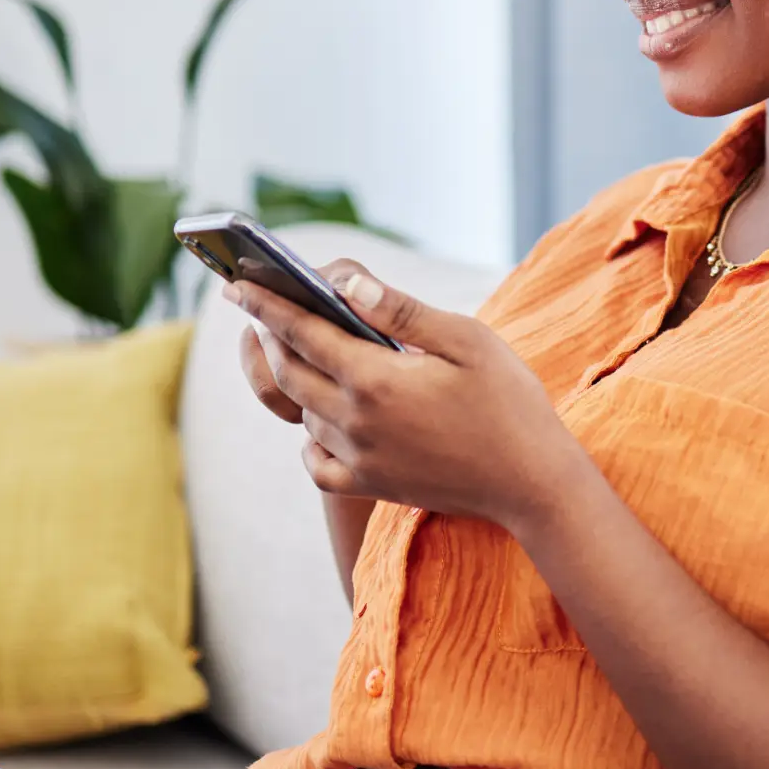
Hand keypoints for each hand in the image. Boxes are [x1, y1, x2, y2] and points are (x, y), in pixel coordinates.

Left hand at [223, 265, 589, 531]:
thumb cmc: (508, 401)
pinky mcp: (372, 486)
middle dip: (267, 335)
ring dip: (293, 378)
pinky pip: (317, 464)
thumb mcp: (466, 340)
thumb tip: (346, 283)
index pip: (301, 332)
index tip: (236, 283)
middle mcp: (356, 422)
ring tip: (297, 349)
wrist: (532, 482)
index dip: (266, 304)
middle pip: (289, 371)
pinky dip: (311, 438)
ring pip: (303, 413)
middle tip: (258, 308)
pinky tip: (327, 419)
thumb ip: (401, 311)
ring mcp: (361, 459)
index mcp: (375, 379)